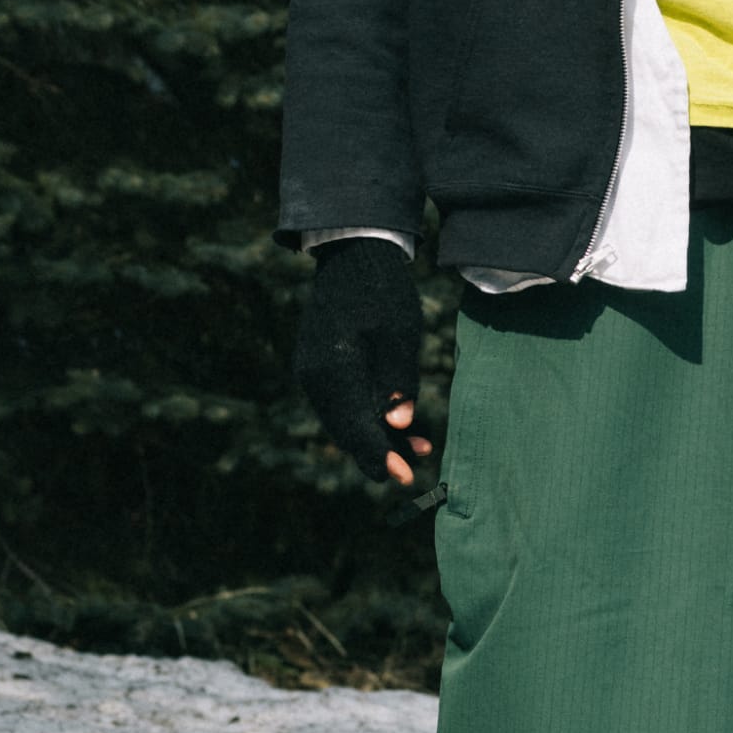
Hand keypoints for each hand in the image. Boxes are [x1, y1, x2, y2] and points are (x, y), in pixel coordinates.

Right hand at [295, 239, 433, 484]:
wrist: (353, 255)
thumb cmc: (382, 292)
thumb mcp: (400, 335)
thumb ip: (399, 380)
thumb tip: (398, 424)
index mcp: (334, 368)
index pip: (357, 426)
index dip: (382, 455)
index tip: (405, 477)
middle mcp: (315, 376)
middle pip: (347, 430)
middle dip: (380, 452)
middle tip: (412, 472)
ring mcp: (312, 372)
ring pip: (344, 419)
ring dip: (376, 437)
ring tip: (420, 448)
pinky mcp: (319, 367)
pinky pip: (341, 403)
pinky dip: (366, 417)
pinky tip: (395, 425)